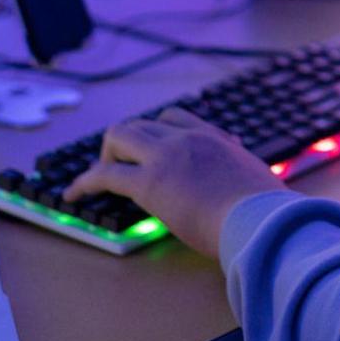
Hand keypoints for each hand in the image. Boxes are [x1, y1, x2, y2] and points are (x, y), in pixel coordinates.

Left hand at [62, 108, 287, 258]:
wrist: (262, 221)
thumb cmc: (267, 214)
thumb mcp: (258, 185)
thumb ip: (245, 181)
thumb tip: (258, 195)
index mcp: (215, 139)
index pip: (176, 119)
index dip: (159, 134)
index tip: (155, 154)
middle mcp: (188, 139)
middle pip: (142, 123)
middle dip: (125, 143)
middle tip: (120, 168)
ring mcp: (167, 156)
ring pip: (119, 136)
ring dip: (106, 156)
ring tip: (96, 180)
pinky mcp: (149, 182)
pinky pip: (104, 175)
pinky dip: (83, 183)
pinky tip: (71, 197)